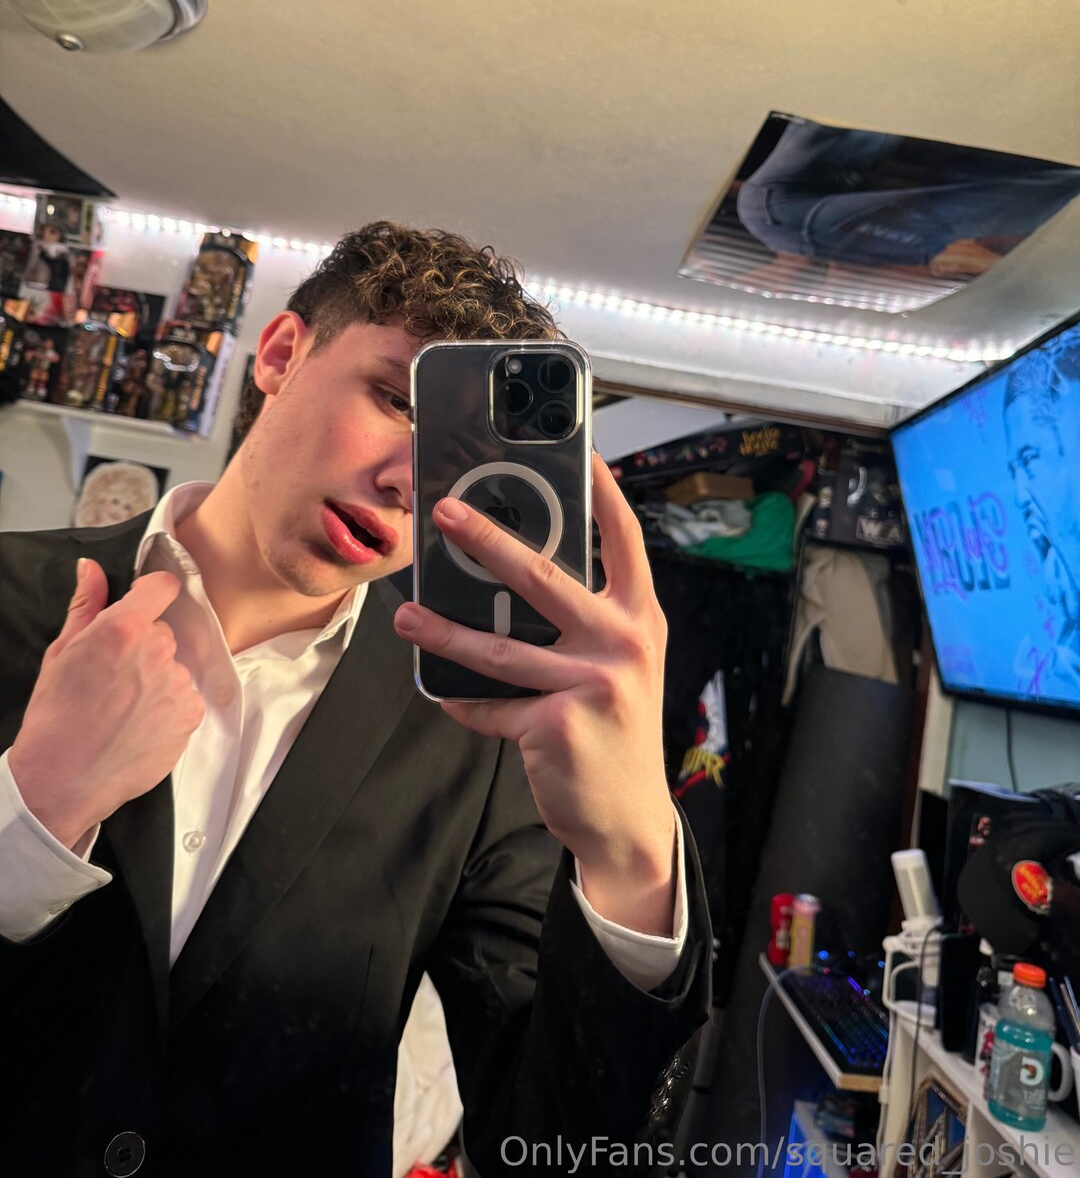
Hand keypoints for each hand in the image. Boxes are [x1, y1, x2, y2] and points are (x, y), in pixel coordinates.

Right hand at [9, 559, 203, 850]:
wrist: (62, 780)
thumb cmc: (55, 717)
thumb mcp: (61, 653)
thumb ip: (85, 605)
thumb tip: (91, 568)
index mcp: (124, 630)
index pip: (163, 586)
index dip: (152, 592)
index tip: (143, 603)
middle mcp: (158, 652)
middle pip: (163, 633)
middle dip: (143, 647)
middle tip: (114, 677)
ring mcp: (178, 686)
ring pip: (173, 668)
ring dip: (156, 680)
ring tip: (123, 707)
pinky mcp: (190, 716)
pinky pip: (184, 699)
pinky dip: (167, 708)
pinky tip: (138, 725)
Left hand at [394, 453, 676, 934]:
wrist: (627, 817)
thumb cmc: (616, 728)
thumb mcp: (619, 664)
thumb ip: (586, 621)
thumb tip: (513, 578)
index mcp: (640, 618)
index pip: (623, 539)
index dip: (602, 492)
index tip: (579, 453)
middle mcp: (622, 642)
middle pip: (543, 577)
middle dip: (487, 539)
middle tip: (444, 511)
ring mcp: (591, 683)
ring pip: (498, 646)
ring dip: (442, 629)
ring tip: (406, 614)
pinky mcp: (557, 724)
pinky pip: (490, 704)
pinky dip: (464, 701)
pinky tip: (443, 694)